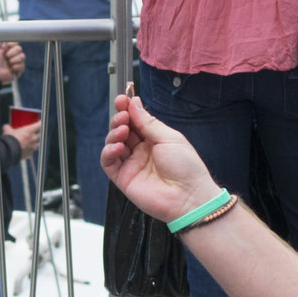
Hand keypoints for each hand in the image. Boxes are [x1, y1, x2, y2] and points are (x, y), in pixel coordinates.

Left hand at [0, 41, 23, 83]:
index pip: (15, 43)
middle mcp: (14, 54)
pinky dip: (16, 66)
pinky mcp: (19, 69)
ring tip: (9, 62)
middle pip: (19, 49)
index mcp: (8, 48)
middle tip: (6, 56)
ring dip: (14, 59)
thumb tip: (3, 35)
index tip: (7, 45)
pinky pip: (22, 65)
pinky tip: (11, 68)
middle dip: (13, 52)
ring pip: (22, 56)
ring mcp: (17, 61)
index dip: (12, 43)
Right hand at [10, 116, 44, 158]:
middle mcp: (33, 138)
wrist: (9, 151)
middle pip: (40, 135)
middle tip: (36, 132)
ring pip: (38, 145)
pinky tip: (27, 151)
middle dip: (38, 133)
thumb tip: (6, 126)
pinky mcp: (29, 154)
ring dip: (36, 143)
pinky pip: (31, 153)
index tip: (40, 122)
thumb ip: (7, 127)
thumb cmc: (10, 139)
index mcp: (29, 130)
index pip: (38, 125)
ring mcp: (32, 147)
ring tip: (34, 143)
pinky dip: (30, 151)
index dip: (40, 123)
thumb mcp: (7, 131)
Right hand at [101, 87, 216, 220]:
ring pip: (112, 143)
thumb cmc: (186, 168)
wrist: (189, 197)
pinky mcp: (123, 178)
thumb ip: (148, 122)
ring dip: (114, 133)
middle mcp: (141, 150)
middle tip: (123, 114)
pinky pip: (108, 162)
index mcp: (154, 139)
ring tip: (122, 130)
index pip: (135, 120)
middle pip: (122, 129)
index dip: (127, 109)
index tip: (123, 99)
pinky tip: (118, 147)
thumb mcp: (169, 138)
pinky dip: (108, 152)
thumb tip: (134, 103)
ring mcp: (131, 164)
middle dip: (119, 119)